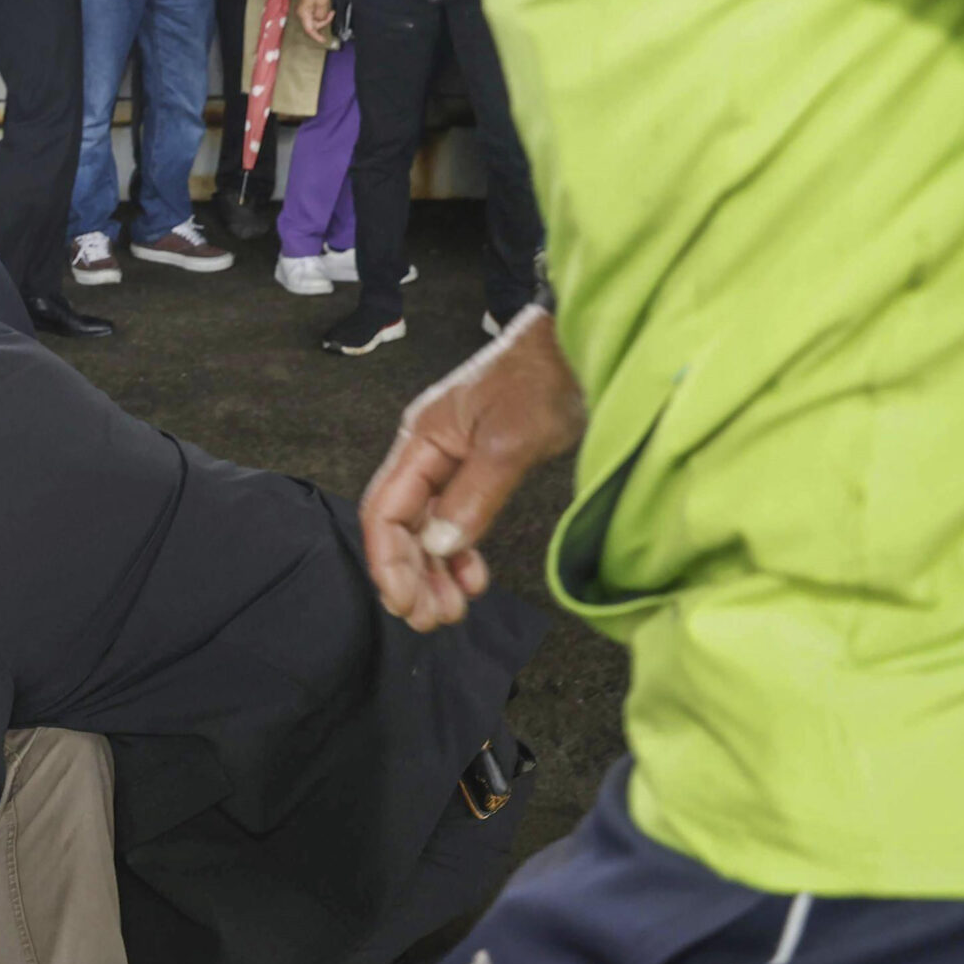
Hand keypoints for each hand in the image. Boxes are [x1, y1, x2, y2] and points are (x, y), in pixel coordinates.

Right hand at [294, 0, 334, 44]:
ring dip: (322, 18)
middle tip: (331, 14)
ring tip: (330, 10)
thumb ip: (322, 15)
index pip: (309, 29)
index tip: (323, 40)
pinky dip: (320, 14)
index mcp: (304, 13)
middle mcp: (301, 13)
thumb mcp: (323, 2)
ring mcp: (303, 10)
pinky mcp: (306, 7)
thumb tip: (321, 20)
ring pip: (313, 20)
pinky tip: (325, 8)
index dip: (316, 36)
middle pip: (312, 25)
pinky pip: (313, 15)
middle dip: (322, 23)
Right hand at [359, 307, 584, 631]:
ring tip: (454, 608)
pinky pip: (455, 519)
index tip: (407, 602)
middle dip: (412, 576)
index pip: (384, 511)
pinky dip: (460, 552)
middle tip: (434, 619)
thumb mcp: (511, 441)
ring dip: (435, 572)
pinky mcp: (478, 468)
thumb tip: (440, 547)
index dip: (389, 562)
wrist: (579, 344)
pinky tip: (474, 575)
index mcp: (421, 439)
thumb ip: (473, 496)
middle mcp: (427, 452)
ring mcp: (451, 461)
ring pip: (427, 529)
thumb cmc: (542, 377)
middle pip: (401, 527)